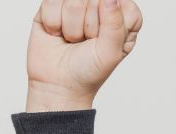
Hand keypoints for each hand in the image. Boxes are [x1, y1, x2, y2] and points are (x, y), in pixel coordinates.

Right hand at [26, 0, 143, 102]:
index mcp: (123, 18)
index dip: (112, 22)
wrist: (58, 83)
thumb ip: (115, 26)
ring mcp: (76, 4)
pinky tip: (57, 34)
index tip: (105, 41)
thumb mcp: (111, 53)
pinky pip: (51, 2)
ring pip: (73, 0)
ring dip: (71, 27)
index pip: (122, 3)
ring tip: (73, 39)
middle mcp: (101, 7)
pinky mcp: (52, 5)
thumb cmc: (89, 70)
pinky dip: (53, 23)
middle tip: (87, 42)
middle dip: (89, 26)